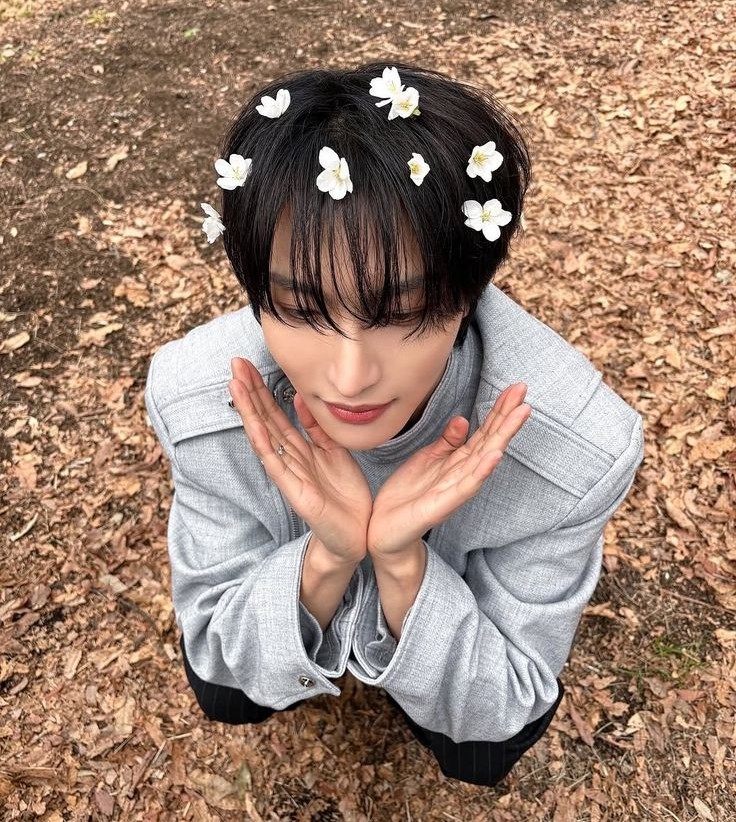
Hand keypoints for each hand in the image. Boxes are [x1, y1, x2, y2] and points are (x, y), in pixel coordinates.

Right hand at [228, 357, 371, 564]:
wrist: (357, 533)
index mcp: (300, 448)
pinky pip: (276, 463)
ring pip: (264, 436)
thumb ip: (317, 428)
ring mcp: (289, 474)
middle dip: (250, 391)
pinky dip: (264, 443)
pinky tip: (253, 425)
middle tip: (235, 363)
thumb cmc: (344, 495)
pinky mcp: (294, 491)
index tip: (247, 364)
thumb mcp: (334, 451)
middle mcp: (289, 458)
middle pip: (265, 419)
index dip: (262, 389)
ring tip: (235, 385)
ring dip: (250, 410)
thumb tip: (300, 398)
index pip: (275, 413)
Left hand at [367, 382, 531, 557]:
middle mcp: (463, 473)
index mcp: (459, 461)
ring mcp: (456, 489)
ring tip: (520, 414)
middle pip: (491, 440)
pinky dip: (482, 471)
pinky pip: (466, 486)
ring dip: (503, 436)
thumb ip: (447, 442)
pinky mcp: (443, 505)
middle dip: (507, 416)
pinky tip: (494, 455)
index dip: (499, 410)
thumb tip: (463, 419)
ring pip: (485, 458)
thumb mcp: (427, 460)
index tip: (515, 388)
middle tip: (524, 391)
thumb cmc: (407, 495)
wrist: (383, 529)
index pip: (484, 431)